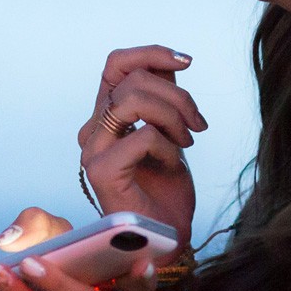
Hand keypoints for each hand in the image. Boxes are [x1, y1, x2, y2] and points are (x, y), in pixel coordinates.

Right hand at [80, 46, 201, 255]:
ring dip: (173, 116)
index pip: (116, 64)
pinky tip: (174, 165)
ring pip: (132, 99)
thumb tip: (173, 60)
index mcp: (106, 116)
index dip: (150, 53)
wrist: (167, 238)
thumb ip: (164, 97)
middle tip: (197, 125)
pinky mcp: (100, 170)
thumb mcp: (171, 131)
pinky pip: (143, 135)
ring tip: (187, 141)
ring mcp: (93, 149)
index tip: (186, 61)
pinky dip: (168, 147)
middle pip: (132, 78)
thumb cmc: (167, 189)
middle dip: (177, 95)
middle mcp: (93, 129)